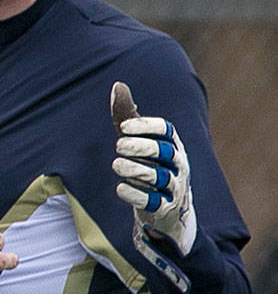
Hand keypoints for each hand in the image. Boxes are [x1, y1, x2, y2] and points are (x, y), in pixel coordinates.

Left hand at [110, 81, 196, 254]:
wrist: (167, 209)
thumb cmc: (149, 164)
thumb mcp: (138, 140)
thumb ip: (126, 116)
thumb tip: (118, 84)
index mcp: (172, 144)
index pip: (165, 130)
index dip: (146, 126)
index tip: (124, 126)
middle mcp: (177, 164)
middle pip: (164, 152)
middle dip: (141, 147)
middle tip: (118, 145)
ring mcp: (174, 187)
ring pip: (158, 177)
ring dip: (136, 169)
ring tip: (116, 164)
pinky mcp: (165, 208)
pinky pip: (153, 202)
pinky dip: (136, 195)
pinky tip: (120, 188)